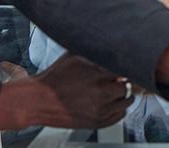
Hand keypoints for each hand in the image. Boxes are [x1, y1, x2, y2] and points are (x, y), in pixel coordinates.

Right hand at [0, 53, 133, 130]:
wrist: (38, 100)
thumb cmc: (55, 77)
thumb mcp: (76, 56)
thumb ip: (97, 53)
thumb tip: (113, 45)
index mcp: (97, 75)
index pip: (127, 71)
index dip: (129, 67)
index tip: (128, 67)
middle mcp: (101, 94)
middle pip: (130, 87)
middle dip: (127, 81)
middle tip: (119, 78)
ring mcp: (100, 110)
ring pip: (128, 102)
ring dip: (124, 95)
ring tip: (114, 89)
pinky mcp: (97, 123)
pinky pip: (120, 116)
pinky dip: (118, 108)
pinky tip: (109, 102)